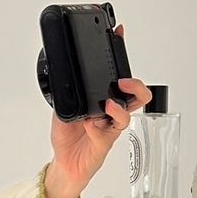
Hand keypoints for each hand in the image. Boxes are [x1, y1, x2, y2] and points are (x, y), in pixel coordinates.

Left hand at [48, 24, 152, 194]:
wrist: (65, 163)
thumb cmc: (67, 137)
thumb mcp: (61, 109)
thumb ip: (64, 95)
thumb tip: (62, 79)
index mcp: (101, 99)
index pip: (115, 74)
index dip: (118, 54)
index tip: (117, 34)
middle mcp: (110, 110)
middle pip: (135, 92)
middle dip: (135, 82)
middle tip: (123, 79)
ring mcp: (111, 125)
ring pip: (131, 109)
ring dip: (124, 102)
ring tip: (111, 101)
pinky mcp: (106, 140)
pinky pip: (111, 129)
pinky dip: (101, 122)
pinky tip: (92, 121)